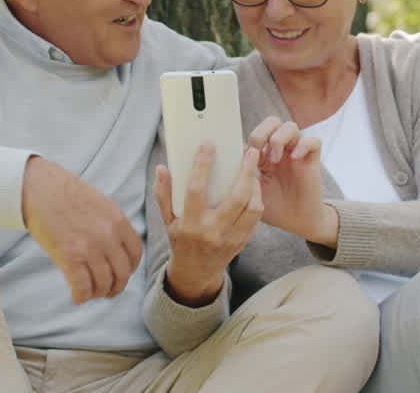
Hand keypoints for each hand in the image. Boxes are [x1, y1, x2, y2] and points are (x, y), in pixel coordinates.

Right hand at [22, 156, 142, 303]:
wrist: (38, 188)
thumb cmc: (65, 192)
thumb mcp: (100, 202)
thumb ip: (112, 223)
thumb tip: (116, 245)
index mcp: (118, 220)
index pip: (135, 253)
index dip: (130, 267)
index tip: (122, 273)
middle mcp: (108, 236)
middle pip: (122, 273)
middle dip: (116, 286)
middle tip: (108, 291)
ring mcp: (89, 248)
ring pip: (103, 283)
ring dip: (98, 293)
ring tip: (90, 293)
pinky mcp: (69, 257)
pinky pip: (82, 287)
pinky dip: (81, 296)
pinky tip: (77, 297)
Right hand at [154, 143, 261, 306]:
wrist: (196, 273)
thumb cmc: (180, 240)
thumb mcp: (167, 219)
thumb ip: (163, 193)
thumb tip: (162, 168)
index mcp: (190, 224)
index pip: (196, 190)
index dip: (202, 166)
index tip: (208, 145)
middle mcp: (212, 231)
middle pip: (236, 198)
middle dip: (246, 172)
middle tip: (249, 151)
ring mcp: (231, 239)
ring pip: (253, 208)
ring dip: (256, 186)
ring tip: (253, 169)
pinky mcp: (243, 242)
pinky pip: (256, 218)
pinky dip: (257, 200)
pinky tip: (254, 187)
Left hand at [248, 117, 335, 245]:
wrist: (297, 222)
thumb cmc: (273, 209)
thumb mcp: (252, 193)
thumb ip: (242, 177)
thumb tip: (231, 160)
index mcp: (264, 156)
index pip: (256, 132)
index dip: (248, 139)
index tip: (243, 156)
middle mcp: (281, 151)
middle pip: (272, 122)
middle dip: (262, 131)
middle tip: (257, 151)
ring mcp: (297, 154)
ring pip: (290, 126)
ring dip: (279, 138)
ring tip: (274, 159)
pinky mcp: (312, 161)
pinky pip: (313, 141)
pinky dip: (303, 145)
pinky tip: (294, 159)